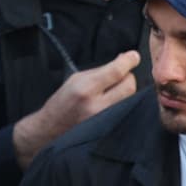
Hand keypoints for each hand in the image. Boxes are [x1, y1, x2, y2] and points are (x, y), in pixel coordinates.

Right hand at [13, 51, 138, 167]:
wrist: (52, 128)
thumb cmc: (62, 103)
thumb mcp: (74, 80)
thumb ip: (99, 71)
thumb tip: (122, 61)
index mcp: (84, 89)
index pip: (116, 72)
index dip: (129, 61)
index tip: (134, 56)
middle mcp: (97, 105)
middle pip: (129, 85)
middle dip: (127, 76)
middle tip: (120, 75)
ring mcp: (105, 118)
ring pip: (131, 98)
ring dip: (125, 90)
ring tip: (112, 91)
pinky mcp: (111, 127)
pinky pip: (126, 110)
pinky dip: (124, 102)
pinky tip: (113, 102)